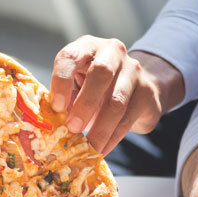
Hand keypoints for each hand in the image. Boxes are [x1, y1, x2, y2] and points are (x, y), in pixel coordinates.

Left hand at [49, 40, 184, 154]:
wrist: (137, 87)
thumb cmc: (96, 88)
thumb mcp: (77, 85)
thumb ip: (65, 97)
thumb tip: (50, 123)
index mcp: (87, 47)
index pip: (71, 56)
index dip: (61, 81)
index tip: (57, 107)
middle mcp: (112, 52)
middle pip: (101, 72)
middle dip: (85, 103)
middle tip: (73, 128)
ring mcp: (133, 70)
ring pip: (117, 100)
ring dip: (100, 127)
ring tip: (88, 146)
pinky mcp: (147, 92)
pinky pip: (128, 118)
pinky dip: (112, 137)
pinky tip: (102, 149)